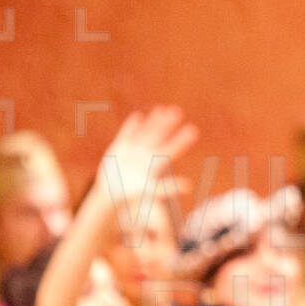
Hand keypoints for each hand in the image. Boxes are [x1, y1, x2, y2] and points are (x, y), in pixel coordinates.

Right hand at [95, 107, 197, 232]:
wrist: (111, 195)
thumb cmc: (133, 195)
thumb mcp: (151, 191)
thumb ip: (169, 187)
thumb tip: (189, 186)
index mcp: (155, 165)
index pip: (171, 149)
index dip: (181, 140)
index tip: (193, 130)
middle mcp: (146, 156)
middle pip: (159, 137)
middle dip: (167, 125)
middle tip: (177, 111)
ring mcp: (133, 151)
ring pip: (145, 133)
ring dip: (152, 122)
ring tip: (161, 109)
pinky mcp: (119, 149)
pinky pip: (126, 135)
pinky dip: (131, 126)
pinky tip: (138, 116)